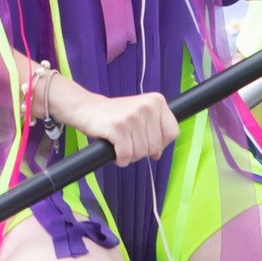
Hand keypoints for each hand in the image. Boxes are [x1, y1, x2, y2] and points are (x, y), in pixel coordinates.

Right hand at [48, 76, 176, 166]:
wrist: (88, 108)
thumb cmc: (116, 115)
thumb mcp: (141, 116)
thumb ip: (155, 132)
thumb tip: (158, 155)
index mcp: (157, 101)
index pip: (172, 132)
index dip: (161, 143)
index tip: (147, 140)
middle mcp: (147, 106)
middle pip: (156, 146)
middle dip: (142, 151)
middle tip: (129, 142)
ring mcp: (132, 116)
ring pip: (141, 153)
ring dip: (129, 155)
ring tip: (120, 144)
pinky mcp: (118, 127)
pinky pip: (126, 155)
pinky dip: (120, 159)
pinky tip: (115, 151)